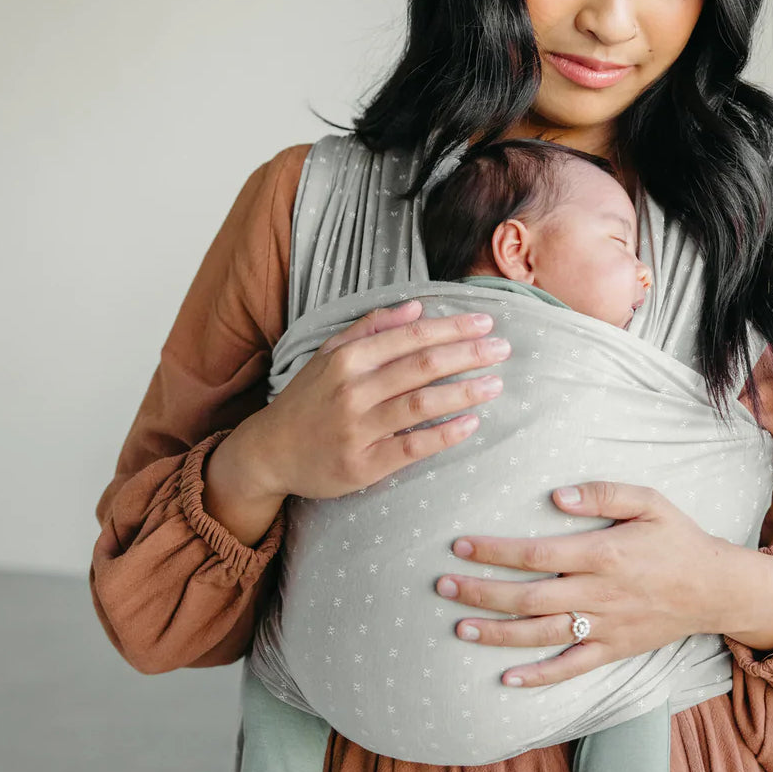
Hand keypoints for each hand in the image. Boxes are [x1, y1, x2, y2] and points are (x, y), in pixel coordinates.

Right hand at [204, 300, 510, 541]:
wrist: (269, 452)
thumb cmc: (308, 398)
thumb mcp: (329, 354)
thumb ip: (371, 328)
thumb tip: (416, 306)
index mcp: (348, 358)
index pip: (411, 337)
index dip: (452, 328)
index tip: (486, 323)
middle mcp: (352, 390)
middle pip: (422, 366)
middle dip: (467, 355)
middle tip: (503, 349)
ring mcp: (358, 429)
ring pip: (421, 404)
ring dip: (464, 391)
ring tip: (495, 384)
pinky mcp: (363, 465)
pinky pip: (412, 446)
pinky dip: (444, 434)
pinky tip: (471, 423)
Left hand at [435, 481, 772, 686]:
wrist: (715, 588)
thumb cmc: (677, 537)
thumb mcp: (649, 500)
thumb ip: (603, 493)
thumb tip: (556, 495)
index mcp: (602, 554)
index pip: (535, 553)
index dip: (494, 551)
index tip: (460, 546)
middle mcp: (598, 594)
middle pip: (528, 598)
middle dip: (481, 592)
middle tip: (442, 585)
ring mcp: (605, 627)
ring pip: (541, 635)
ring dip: (497, 633)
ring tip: (459, 626)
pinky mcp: (613, 650)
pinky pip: (570, 668)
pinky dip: (538, 677)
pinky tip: (506, 678)